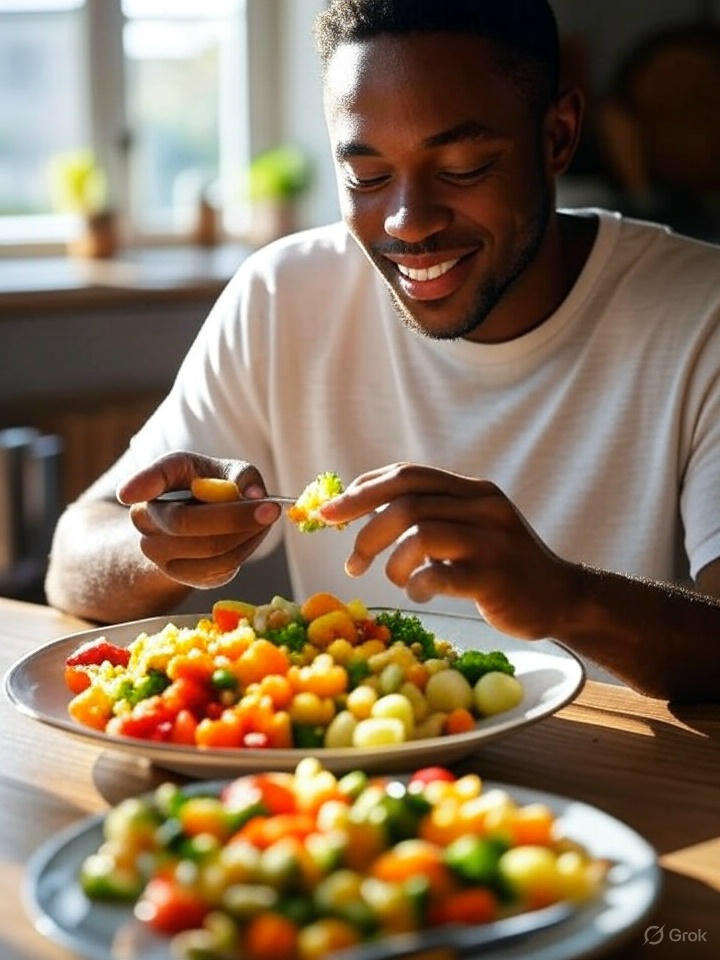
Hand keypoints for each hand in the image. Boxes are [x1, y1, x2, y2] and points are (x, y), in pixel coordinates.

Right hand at [116, 451, 280, 588]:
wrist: (191, 528)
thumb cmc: (210, 491)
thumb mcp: (224, 471)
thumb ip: (240, 474)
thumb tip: (255, 493)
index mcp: (154, 483)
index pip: (147, 479)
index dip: (142, 483)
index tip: (129, 494)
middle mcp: (146, 518)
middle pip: (183, 522)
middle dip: (234, 516)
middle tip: (271, 508)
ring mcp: (157, 551)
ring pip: (207, 549)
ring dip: (246, 534)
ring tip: (264, 519)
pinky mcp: (181, 575)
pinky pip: (217, 568)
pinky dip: (243, 551)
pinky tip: (250, 537)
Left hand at [319, 462, 575, 638]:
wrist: (560, 597)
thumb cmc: (501, 565)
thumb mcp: (470, 526)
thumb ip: (430, 513)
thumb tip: (362, 507)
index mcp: (472, 489)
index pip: (408, 475)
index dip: (363, 490)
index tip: (332, 513)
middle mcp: (484, 506)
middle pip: (407, 501)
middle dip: (366, 529)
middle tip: (351, 561)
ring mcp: (492, 541)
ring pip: (420, 534)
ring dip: (391, 561)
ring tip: (392, 580)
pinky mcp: (495, 578)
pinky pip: (439, 576)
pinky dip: (416, 585)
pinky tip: (418, 594)